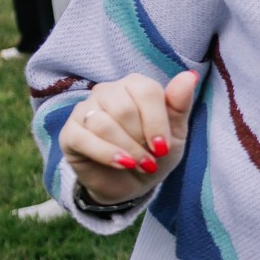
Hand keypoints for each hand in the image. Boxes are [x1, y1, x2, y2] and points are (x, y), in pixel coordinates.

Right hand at [59, 70, 198, 203]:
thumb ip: (180, 105)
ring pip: (103, 123)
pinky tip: (121, 164)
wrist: (131, 184)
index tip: (163, 148)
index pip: (146, 91)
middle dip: (140, 139)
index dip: (157, 122)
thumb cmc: (155, 153)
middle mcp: (106, 92)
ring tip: (138, 164)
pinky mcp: (69, 133)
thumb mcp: (175, 133)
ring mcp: (84, 111)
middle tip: (150, 159)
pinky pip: (83, 138)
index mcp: (134, 85)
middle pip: (123, 108)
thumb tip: (190, 76)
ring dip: (126, 149)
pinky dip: (106, 154)